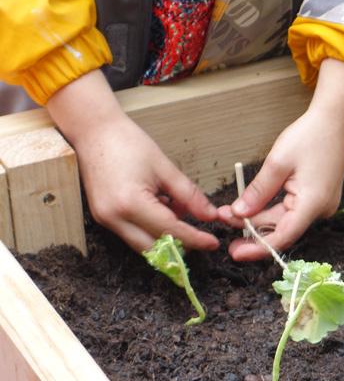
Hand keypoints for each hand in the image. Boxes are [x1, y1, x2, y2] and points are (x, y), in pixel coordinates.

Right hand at [47, 71, 218, 251]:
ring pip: (142, 245)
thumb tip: (210, 215)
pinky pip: (132, 234)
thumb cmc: (127, 143)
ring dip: (165, 238)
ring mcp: (105, 219)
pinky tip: (162, 208)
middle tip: (201, 236)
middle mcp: (114, 217)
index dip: (195, 239)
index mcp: (131, 204)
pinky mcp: (102, 217)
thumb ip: (190, 196)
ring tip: (179, 211)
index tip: (213, 242)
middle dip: (180, 246)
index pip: (170, 231)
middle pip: (155, 249)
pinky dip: (151, 229)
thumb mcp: (165, 169)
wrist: (93, 131)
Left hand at [220, 58, 343, 260]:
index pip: (284, 236)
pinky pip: (292, 212)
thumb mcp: (277, 163)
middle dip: (252, 230)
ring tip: (230, 214)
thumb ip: (257, 192)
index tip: (236, 253)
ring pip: (285, 221)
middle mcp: (321, 210)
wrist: (334, 121)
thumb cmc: (309, 136)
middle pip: (283, 230)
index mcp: (313, 203)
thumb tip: (238, 214)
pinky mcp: (318, 199)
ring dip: (259, 220)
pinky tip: (251, 208)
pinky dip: (271, 212)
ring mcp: (321, 205)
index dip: (258, 247)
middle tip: (224, 224)